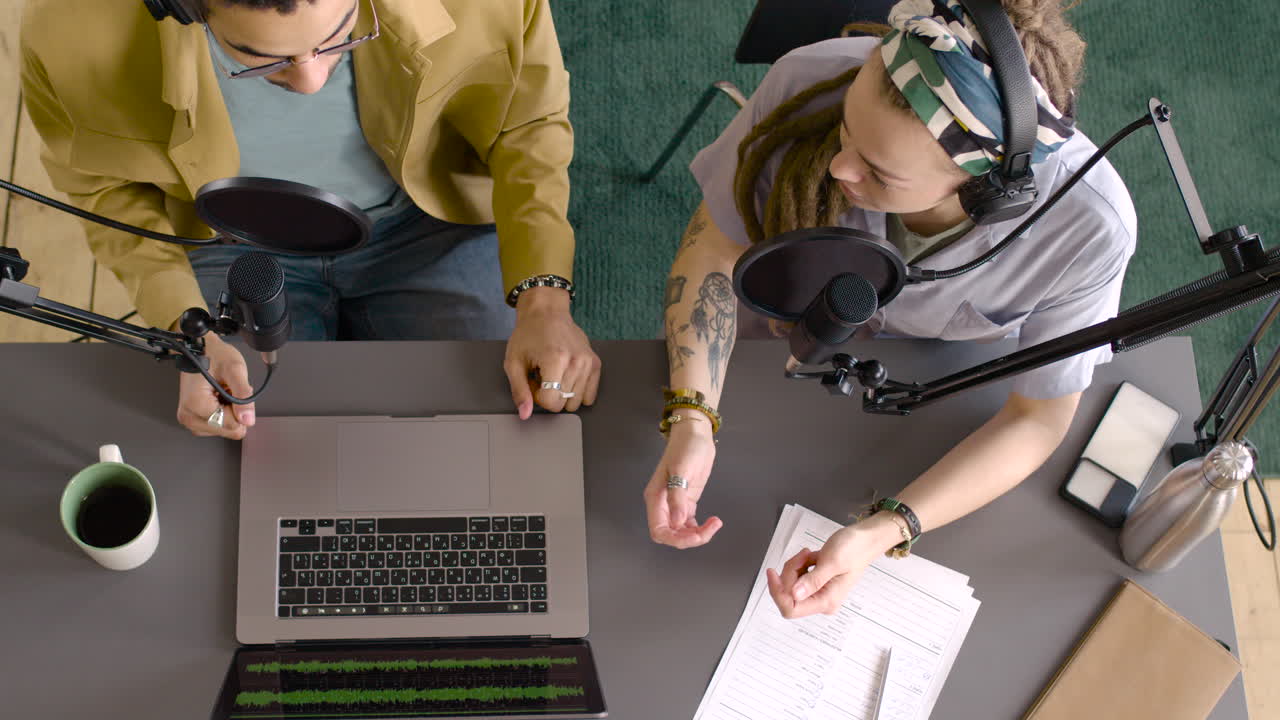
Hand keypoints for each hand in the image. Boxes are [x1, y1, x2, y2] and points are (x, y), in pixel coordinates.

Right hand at [176, 333, 255, 438]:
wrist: (198, 348)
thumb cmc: (212, 354)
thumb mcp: (235, 369)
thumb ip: (244, 395)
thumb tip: (248, 420)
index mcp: (195, 405)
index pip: (232, 426)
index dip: (240, 409)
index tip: (232, 392)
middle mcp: (188, 417)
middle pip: (227, 430)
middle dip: (234, 411)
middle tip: (227, 391)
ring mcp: (189, 419)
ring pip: (223, 429)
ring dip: (228, 412)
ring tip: (221, 392)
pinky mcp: (192, 419)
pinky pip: (216, 425)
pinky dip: (222, 413)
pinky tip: (218, 397)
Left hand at [503, 287, 600, 418]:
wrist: (546, 312)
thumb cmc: (528, 335)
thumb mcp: (514, 362)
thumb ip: (519, 391)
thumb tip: (525, 414)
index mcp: (555, 360)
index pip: (551, 403)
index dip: (538, 397)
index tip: (534, 382)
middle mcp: (576, 362)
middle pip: (564, 404)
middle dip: (550, 395)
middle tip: (543, 376)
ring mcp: (589, 363)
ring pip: (577, 402)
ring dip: (563, 394)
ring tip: (555, 375)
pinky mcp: (596, 364)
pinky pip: (590, 396)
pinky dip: (577, 391)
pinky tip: (567, 376)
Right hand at [644, 416, 722, 547]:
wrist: (695, 434)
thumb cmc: (685, 447)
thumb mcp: (681, 470)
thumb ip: (677, 498)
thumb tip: (677, 523)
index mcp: (655, 498)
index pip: (659, 531)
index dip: (675, 539)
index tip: (695, 535)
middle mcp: (662, 505)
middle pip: (670, 535)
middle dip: (689, 539)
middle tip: (708, 529)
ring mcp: (674, 504)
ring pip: (680, 532)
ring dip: (696, 535)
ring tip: (714, 524)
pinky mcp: (687, 502)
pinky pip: (689, 524)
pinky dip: (700, 528)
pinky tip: (712, 522)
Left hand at [766, 516, 898, 617]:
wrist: (865, 539)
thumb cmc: (854, 549)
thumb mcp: (832, 562)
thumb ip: (812, 581)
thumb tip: (794, 595)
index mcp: (826, 601)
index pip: (790, 609)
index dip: (777, 592)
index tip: (773, 572)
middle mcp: (821, 602)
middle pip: (788, 594)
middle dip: (790, 572)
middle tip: (804, 554)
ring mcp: (818, 593)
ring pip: (791, 583)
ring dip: (796, 565)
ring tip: (811, 553)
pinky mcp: (816, 584)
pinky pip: (797, 577)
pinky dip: (800, 564)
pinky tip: (813, 556)